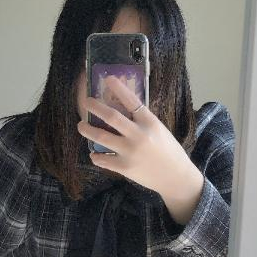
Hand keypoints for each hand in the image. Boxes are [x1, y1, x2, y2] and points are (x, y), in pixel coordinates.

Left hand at [77, 75, 201, 201]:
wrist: (176, 177)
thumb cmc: (169, 151)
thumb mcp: (159, 130)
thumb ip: (143, 121)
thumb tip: (124, 108)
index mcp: (150, 123)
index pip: (132, 100)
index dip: (119, 88)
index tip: (108, 79)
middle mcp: (139, 135)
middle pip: (111, 117)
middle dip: (95, 107)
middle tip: (86, 102)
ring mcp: (130, 152)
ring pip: (101, 137)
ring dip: (87, 130)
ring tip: (81, 125)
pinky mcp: (124, 167)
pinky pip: (103, 159)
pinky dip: (95, 156)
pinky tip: (93, 153)